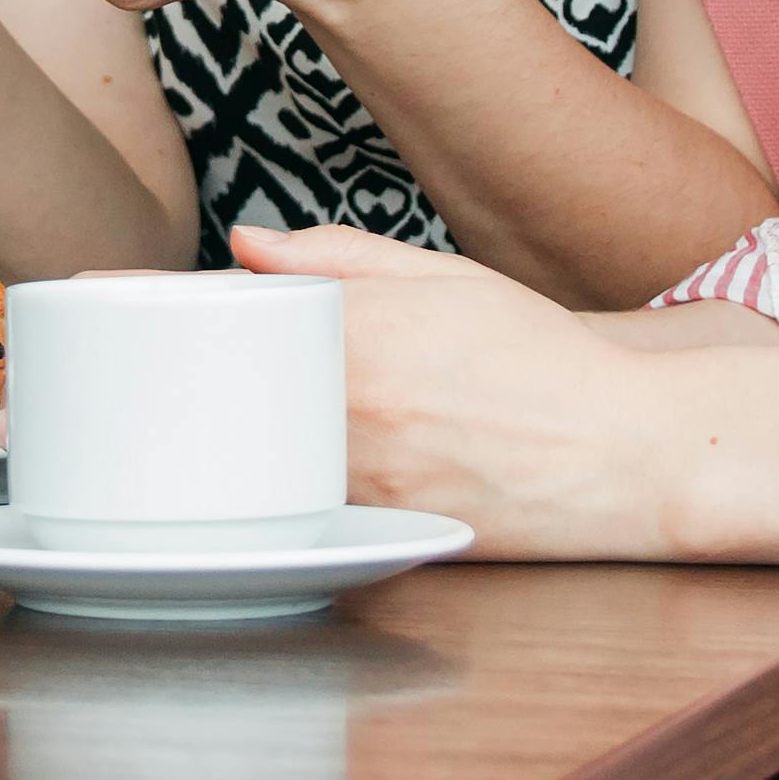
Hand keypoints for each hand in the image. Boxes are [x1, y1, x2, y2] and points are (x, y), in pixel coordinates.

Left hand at [229, 224, 688, 555]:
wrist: (625, 453)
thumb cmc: (544, 362)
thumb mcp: (447, 279)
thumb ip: (342, 257)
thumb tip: (250, 247)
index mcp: (357, 330)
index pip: (231, 316)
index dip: (185, 311)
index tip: (153, 307)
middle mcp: (348, 407)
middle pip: (232, 389)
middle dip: (217, 375)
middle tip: (219, 368)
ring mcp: (359, 478)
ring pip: (262, 455)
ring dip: (254, 434)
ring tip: (277, 418)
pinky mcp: (378, 532)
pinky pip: (307, 507)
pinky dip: (298, 486)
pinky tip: (330, 469)